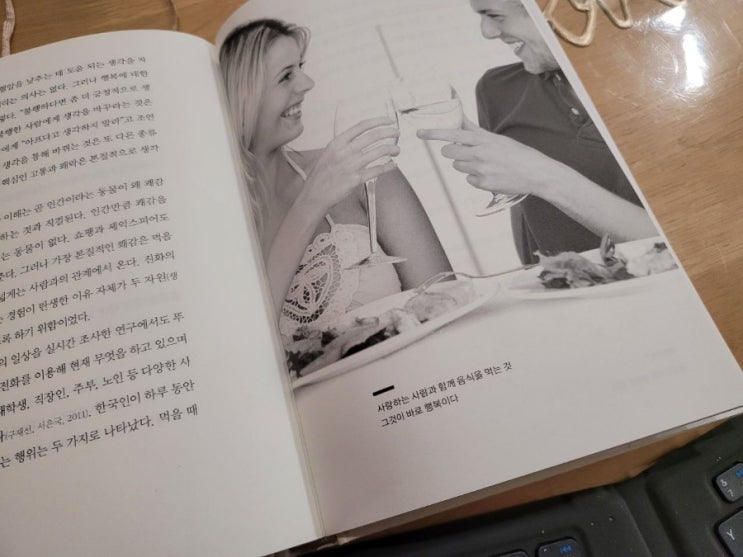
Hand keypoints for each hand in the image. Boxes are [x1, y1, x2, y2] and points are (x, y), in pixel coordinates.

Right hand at [301, 117, 399, 212]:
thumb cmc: (320, 177)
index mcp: (337, 143)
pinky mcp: (355, 179)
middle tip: (396, 133)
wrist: (314, 195)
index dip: (378, 122)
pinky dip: (387, 167)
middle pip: (372, 137)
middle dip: (388, 133)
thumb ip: (343, 146)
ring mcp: (350, 165)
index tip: (387, 121)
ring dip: (391, 149)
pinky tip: (392, 165)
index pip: (361, 127)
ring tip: (397, 150)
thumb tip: (359, 140)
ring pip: (377, 152)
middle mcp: (344, 152)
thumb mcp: (328, 154)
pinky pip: (376, 170)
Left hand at [417, 118, 557, 197]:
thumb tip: (459, 118)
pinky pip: (469, 180)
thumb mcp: (495, 138)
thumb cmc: (516, 154)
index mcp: (482, 139)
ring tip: (485, 165)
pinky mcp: (482, 183)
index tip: (419, 133)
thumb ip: (474, 131)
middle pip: (448, 152)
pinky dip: (476, 178)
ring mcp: (479, 169)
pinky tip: (490, 175)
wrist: (535, 173)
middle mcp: (478, 153)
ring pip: (457, 166)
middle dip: (452, 152)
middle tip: (466, 153)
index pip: (451, 134)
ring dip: (465, 165)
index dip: (433, 133)